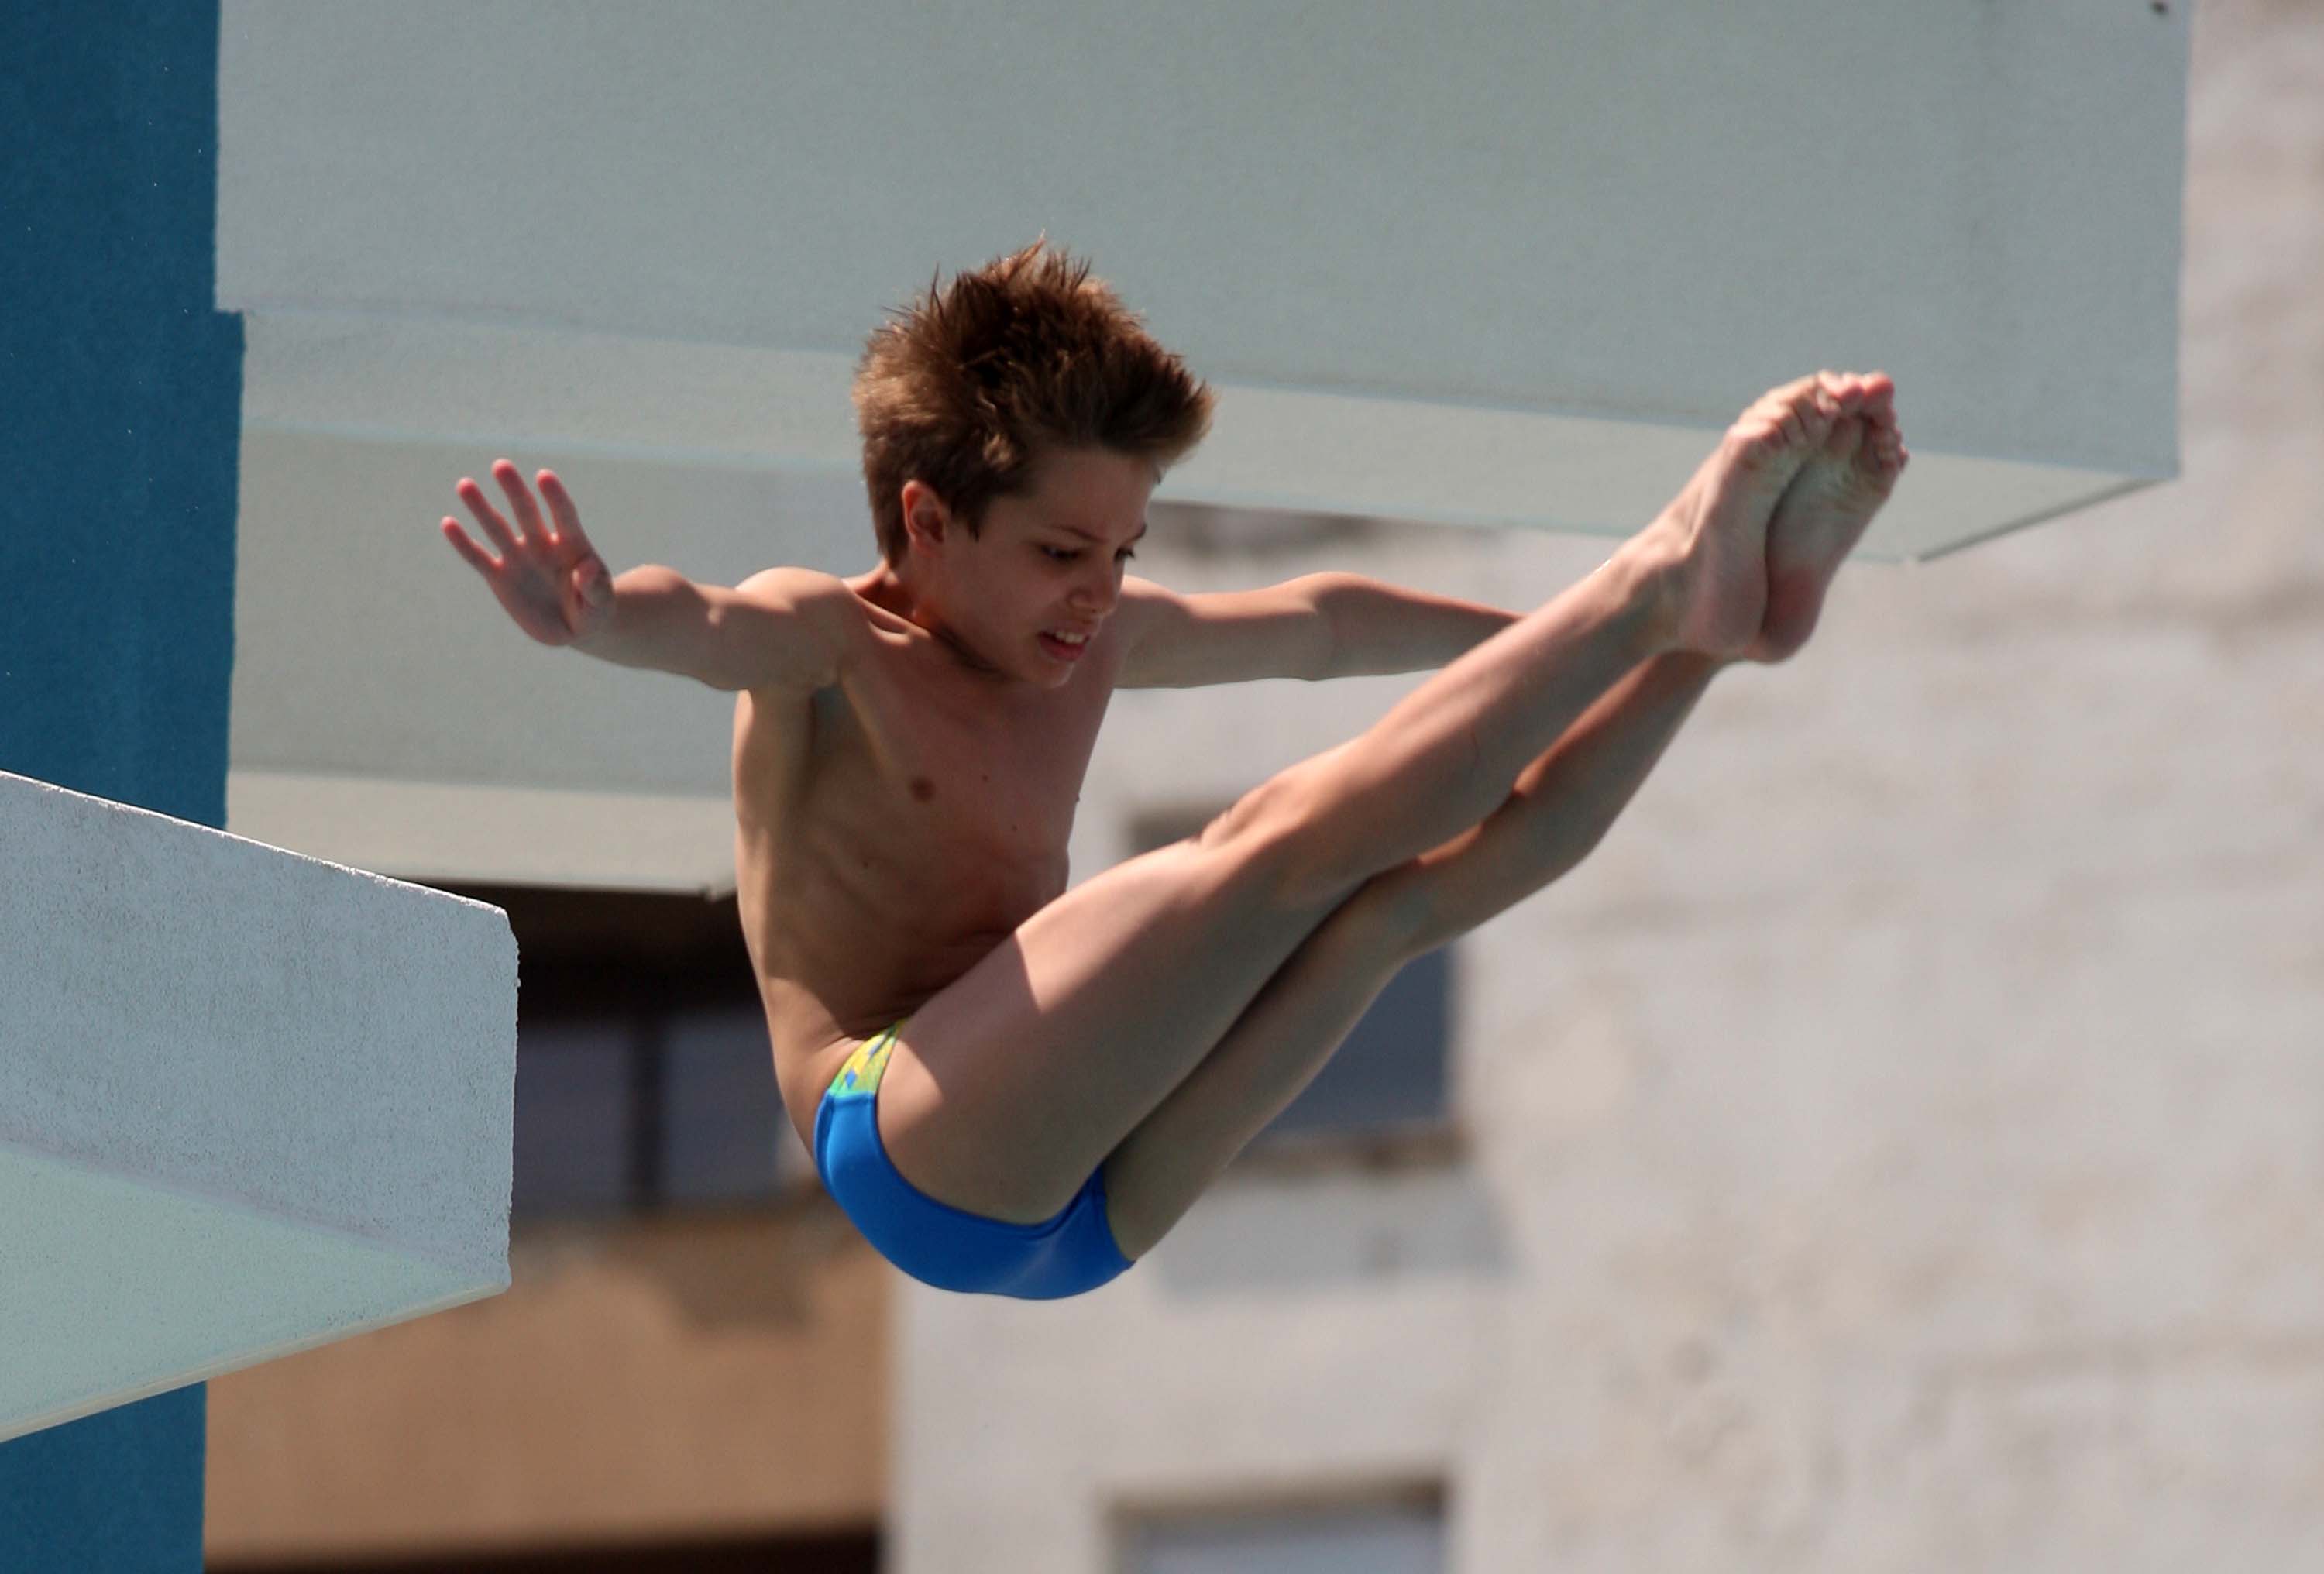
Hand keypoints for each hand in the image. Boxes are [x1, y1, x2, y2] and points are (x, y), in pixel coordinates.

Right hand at [440, 461, 617, 647]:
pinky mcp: (500, 577)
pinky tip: (448, 523)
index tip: (544, 477)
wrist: (574, 628)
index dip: (555, 497)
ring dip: (481, 508)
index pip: (564, 515)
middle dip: (515, 491)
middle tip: (501, 466)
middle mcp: (542, 544)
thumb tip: (586, 568)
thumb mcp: (602, 604)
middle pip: (527, 513)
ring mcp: (519, 558)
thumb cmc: (594, 609)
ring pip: (498, 528)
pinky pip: (479, 558)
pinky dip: (464, 543)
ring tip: (465, 485)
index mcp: (572, 544)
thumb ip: (596, 587)